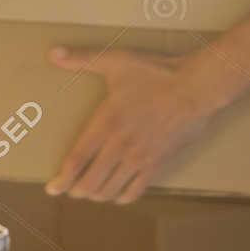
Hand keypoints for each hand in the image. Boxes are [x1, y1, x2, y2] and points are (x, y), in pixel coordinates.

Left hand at [43, 46, 222, 203]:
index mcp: (106, 123)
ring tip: (90, 191)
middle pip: (89, 182)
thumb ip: (82, 59)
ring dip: (97, 195)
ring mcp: (140, 157)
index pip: (76, 160)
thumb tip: (53, 53)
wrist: (197, 86)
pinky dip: (122, 197)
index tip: (52, 188)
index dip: (61, 179)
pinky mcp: (158, 163)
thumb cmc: (156, 73)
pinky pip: (135, 191)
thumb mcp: (117, 61)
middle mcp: (120, 145)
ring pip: (110, 190)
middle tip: (70, 189)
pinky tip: (117, 194)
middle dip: (76, 190)